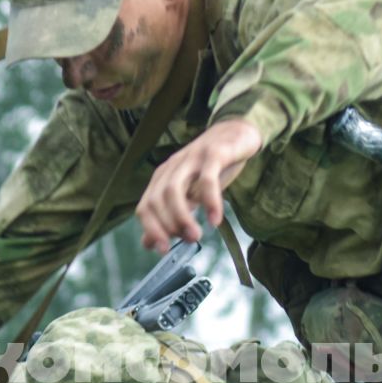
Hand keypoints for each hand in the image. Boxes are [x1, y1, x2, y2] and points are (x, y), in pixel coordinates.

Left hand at [135, 118, 262, 250]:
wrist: (236, 133)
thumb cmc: (211, 167)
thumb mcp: (188, 193)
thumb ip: (169, 216)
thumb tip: (148, 243)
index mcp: (163, 178)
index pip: (145, 206)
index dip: (151, 229)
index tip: (163, 250)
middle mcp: (173, 167)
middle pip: (156, 199)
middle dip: (167, 225)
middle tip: (185, 242)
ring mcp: (191, 159)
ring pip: (174, 189)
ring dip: (182, 216)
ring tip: (196, 235)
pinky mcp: (214, 153)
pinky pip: (207, 178)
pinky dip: (209, 200)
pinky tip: (215, 219)